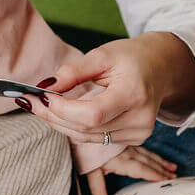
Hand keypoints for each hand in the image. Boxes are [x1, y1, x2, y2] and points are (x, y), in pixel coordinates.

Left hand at [27, 33, 194, 147]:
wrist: (161, 67)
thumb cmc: (131, 58)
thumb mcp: (102, 55)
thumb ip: (73, 71)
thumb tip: (45, 86)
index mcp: (133, 93)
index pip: (92, 114)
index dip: (64, 109)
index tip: (43, 96)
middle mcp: (139, 119)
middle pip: (86, 128)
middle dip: (54, 116)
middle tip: (32, 101)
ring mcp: (139, 133)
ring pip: (87, 137)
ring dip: (60, 123)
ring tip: (44, 106)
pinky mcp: (135, 140)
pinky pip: (95, 139)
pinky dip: (76, 128)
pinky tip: (65, 114)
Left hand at [85, 144, 175, 194]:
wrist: (80, 125)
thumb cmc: (83, 149)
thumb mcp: (88, 168)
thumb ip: (97, 186)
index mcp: (119, 160)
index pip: (140, 169)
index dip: (153, 175)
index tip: (166, 180)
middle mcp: (126, 152)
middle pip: (147, 161)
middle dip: (162, 169)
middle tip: (175, 176)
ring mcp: (126, 145)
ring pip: (147, 153)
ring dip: (160, 161)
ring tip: (173, 167)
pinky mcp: (124, 140)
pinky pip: (142, 148)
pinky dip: (152, 153)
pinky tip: (156, 156)